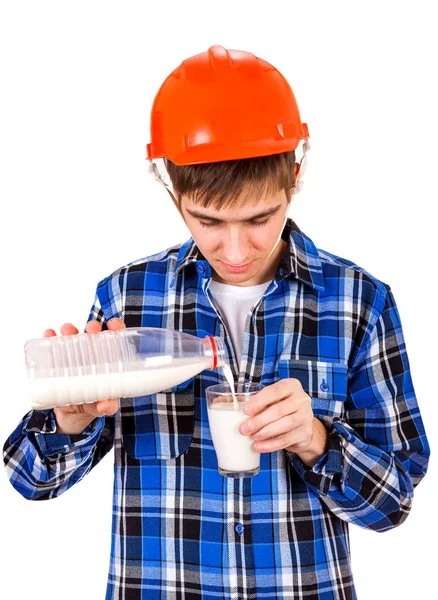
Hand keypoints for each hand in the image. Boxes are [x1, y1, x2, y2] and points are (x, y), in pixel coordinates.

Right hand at [44, 318, 125, 434]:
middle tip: (91, 329)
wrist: (72, 413)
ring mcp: (74, 354)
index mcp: (108, 359)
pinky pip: (53, 345)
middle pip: (94, 333)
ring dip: (70, 330)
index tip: (113, 325)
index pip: (115, 337)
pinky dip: (51, 337)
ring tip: (67, 330)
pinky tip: (49, 334)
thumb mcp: (103, 406)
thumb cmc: (94, 404)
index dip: (116, 327)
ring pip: (73, 336)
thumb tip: (104, 405)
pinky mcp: (57, 359)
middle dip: (93, 326)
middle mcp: (92, 352)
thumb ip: (107, 407)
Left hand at [238, 378, 328, 466]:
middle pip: (278, 410)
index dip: (259, 401)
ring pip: (285, 425)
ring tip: (252, 437)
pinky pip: (287, 440)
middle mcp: (301, 399)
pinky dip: (271, 444)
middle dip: (259, 420)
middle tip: (243, 429)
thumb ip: (250, 399)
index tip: (245, 410)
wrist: (301, 425)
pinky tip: (259, 447)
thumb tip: (219, 401)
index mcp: (291, 385)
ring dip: (265, 432)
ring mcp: (306, 416)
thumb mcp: (270, 400)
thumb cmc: (280, 408)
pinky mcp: (305, 433)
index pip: (274, 391)